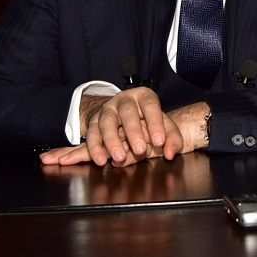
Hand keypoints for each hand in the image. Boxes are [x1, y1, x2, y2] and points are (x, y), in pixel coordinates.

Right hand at [39, 90, 208, 167]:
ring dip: (107, 142)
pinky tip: (82, 159)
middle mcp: (123, 101)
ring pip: (104, 124)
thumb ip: (173, 139)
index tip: (159, 141)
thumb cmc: (150, 121)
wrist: (131, 116)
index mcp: (144, 97)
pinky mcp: (93, 125)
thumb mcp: (166, 128)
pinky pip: (88, 136)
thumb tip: (171, 152)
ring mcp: (106, 112)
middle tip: (139, 150)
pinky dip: (85, 149)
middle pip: (126, 113)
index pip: (151, 106)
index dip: (155, 123)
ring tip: (112, 159)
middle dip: (132, 132)